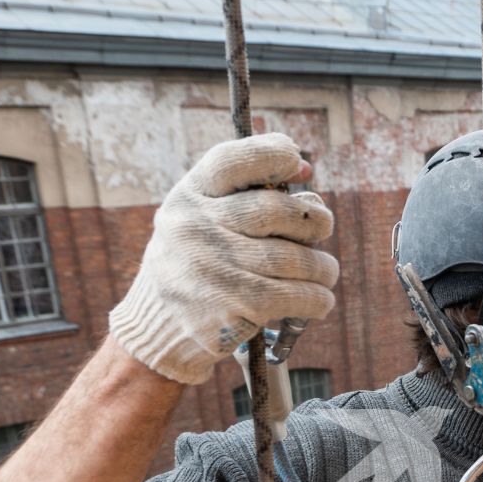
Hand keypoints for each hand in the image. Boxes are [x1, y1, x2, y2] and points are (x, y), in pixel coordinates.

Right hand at [109, 134, 337, 384]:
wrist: (158, 327)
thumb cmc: (196, 263)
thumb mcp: (202, 218)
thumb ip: (246, 192)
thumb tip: (304, 167)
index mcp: (189, 196)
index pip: (233, 161)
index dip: (273, 154)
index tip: (296, 162)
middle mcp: (197, 227)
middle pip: (277, 210)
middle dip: (313, 220)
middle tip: (321, 229)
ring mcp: (215, 267)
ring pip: (297, 258)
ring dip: (322, 266)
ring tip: (324, 272)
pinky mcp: (236, 305)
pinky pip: (301, 295)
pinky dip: (319, 298)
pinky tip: (317, 300)